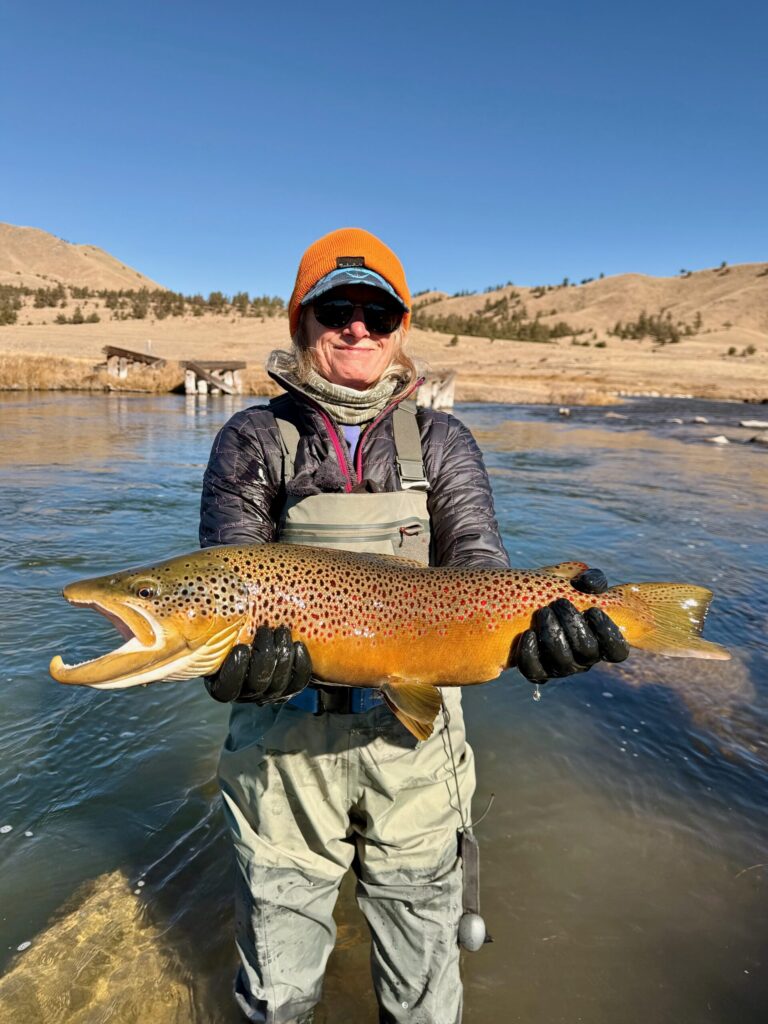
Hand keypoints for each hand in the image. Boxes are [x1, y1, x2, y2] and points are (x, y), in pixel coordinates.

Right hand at [205, 625, 311, 703]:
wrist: (262, 629)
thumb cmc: (234, 624)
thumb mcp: (218, 625)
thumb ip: (210, 626)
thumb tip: (193, 615)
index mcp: (221, 682)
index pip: (226, 691)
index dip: (235, 672)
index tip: (241, 648)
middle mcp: (244, 692)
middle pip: (257, 686)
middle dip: (264, 656)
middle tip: (266, 631)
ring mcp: (268, 692)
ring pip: (278, 685)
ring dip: (282, 656)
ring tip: (281, 632)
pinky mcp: (289, 685)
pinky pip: (298, 682)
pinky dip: (300, 664)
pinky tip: (298, 644)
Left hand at [516, 568, 629, 683]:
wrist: (524, 601)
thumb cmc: (558, 591)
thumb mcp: (576, 581)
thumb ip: (591, 579)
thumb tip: (590, 585)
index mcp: (600, 640)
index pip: (617, 651)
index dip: (608, 633)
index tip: (593, 610)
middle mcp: (583, 658)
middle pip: (587, 652)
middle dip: (573, 624)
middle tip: (559, 602)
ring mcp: (561, 667)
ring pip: (563, 662)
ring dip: (553, 635)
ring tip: (543, 612)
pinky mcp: (538, 671)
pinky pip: (535, 671)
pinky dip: (531, 654)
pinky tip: (528, 633)